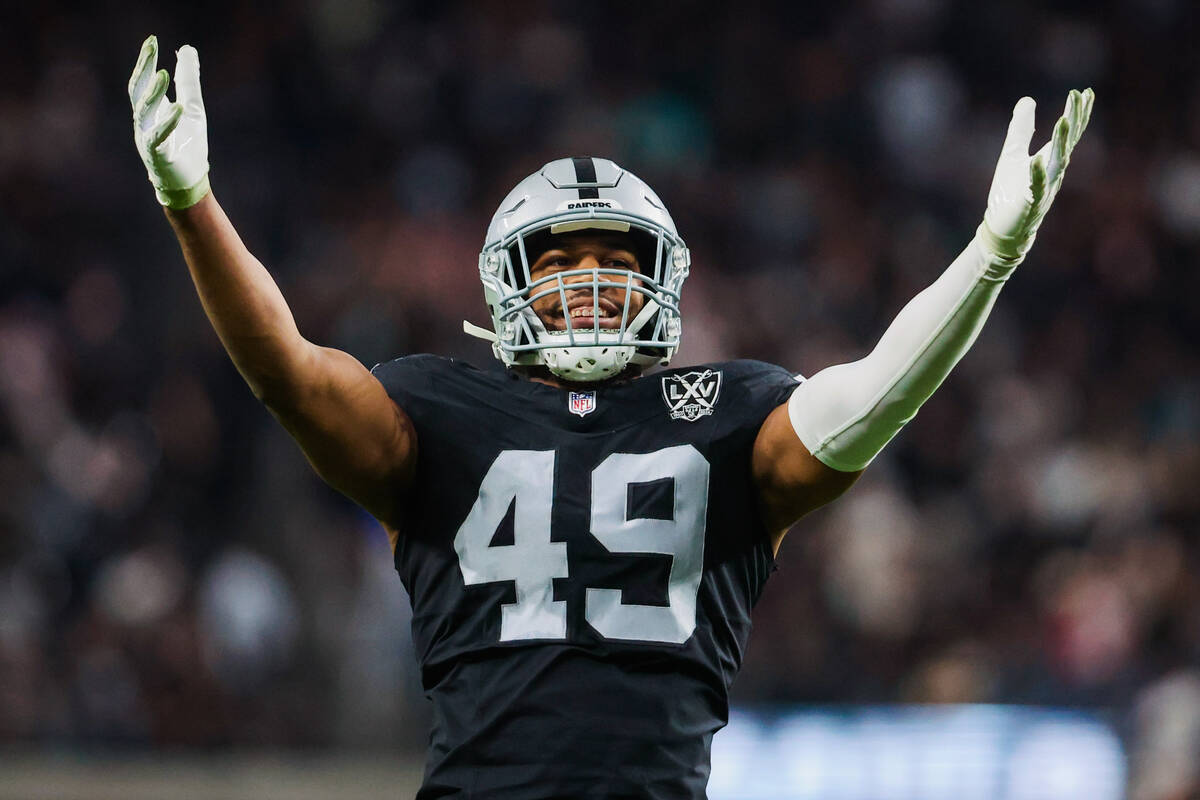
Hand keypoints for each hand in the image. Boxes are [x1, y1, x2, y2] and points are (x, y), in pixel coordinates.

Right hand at [128, 35, 209, 209]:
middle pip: (137, 91)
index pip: (142, 81)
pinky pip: (158, 137)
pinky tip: (178, 108)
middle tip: (152, 47)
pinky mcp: (157, 156)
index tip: (152, 40)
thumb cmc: (188, 145)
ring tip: (164, 74)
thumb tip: (186, 49)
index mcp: (150, 111)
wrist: (189, 182)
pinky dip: (168, 122)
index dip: (145, 61)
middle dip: (143, 68)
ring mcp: (147, 138)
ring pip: (144, 112)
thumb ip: (188, 81)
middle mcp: (144, 122)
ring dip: (153, 93)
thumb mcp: (193, 107)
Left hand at [979, 88, 1093, 262]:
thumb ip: (1021, 128)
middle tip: (1080, 96)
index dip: (1077, 114)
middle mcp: (1053, 172)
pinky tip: (1036, 158)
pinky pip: (1036, 187)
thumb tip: (1028, 100)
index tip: (1085, 92)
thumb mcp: (1013, 153)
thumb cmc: (1009, 192)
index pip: (1069, 134)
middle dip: (1074, 119)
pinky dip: (1037, 173)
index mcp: (1050, 160)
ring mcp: (1045, 188)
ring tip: (1063, 119)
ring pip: (1057, 161)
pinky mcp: (1031, 203)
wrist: (1001, 228)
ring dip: (1061, 140)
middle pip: (1067, 142)